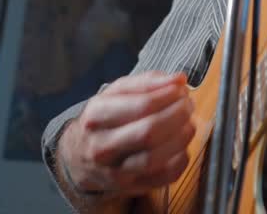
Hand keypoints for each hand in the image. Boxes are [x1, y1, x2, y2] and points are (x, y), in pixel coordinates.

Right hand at [58, 71, 195, 197]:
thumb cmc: (104, 120)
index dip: (169, 96)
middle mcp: (102, 146)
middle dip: (178, 115)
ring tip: (188, 123)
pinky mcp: (130, 187)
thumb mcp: (116, 93)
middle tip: (188, 105)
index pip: (141, 105)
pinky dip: (181, 160)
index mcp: (97, 115)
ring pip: (156, 157)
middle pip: (149, 132)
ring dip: (182, 137)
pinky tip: (182, 146)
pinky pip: (164, 177)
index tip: (181, 89)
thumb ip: (148, 82)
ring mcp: (115, 171)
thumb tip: (178, 80)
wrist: (78, 156)